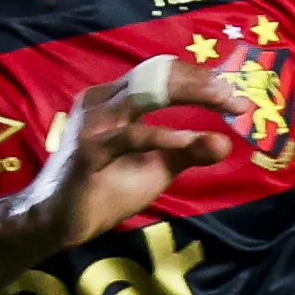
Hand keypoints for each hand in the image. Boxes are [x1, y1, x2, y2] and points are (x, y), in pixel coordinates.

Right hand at [18, 55, 242, 248]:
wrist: (58, 221)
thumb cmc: (104, 190)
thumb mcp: (157, 168)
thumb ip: (188, 151)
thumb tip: (226, 141)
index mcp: (115, 98)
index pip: (161, 73)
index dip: (200, 78)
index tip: (234, 94)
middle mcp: (102, 101)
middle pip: (157, 74)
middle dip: (202, 81)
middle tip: (236, 96)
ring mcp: (93, 123)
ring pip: (146, 93)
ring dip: (191, 95)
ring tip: (224, 104)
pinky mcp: (89, 150)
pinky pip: (132, 136)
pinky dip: (166, 135)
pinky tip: (192, 140)